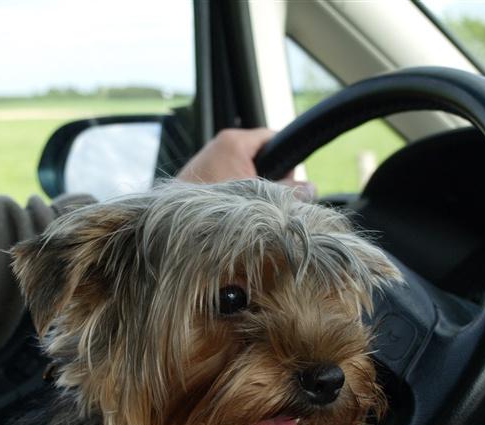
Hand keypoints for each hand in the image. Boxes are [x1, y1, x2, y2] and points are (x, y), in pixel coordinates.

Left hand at [176, 128, 315, 201]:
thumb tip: (311, 189)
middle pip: (259, 154)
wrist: (172, 228)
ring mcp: (206, 159)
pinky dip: (234, 192)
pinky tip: (233, 211)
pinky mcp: (198, 176)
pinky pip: (227, 178)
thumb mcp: (258, 200)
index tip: (290, 180)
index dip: (286, 158)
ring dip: (250, 188)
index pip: (273, 137)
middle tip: (269, 200)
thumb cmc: (214, 211)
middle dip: (268, 177)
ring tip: (249, 208)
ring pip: (243, 169)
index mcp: (234, 141)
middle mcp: (218, 144)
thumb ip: (288, 193)